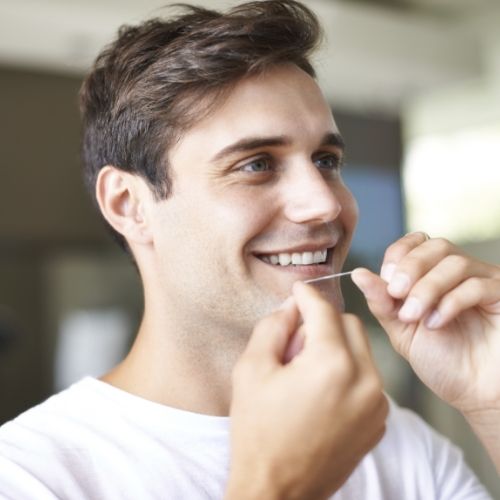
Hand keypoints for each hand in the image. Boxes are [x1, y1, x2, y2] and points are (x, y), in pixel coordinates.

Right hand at [225, 281, 386, 499]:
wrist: (278, 491)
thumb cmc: (258, 430)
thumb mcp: (251, 369)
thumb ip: (274, 326)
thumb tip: (292, 305)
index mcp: (332, 364)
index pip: (324, 310)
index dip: (307, 295)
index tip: (298, 290)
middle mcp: (365, 380)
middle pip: (350, 324)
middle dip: (323, 322)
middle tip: (296, 341)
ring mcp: (377, 403)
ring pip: (362, 349)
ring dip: (337, 346)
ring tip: (307, 369)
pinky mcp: (379, 420)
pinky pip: (368, 377)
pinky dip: (348, 371)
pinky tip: (322, 391)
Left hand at [351, 232, 499, 470]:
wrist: (474, 394)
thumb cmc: (442, 362)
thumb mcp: (401, 330)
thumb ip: (382, 302)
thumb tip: (358, 274)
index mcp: (433, 276)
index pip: (416, 243)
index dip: (398, 255)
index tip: (385, 280)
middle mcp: (460, 274)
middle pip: (436, 246)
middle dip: (410, 268)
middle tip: (396, 293)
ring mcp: (484, 282)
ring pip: (455, 263)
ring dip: (427, 288)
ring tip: (413, 316)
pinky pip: (477, 285)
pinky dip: (450, 302)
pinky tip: (436, 323)